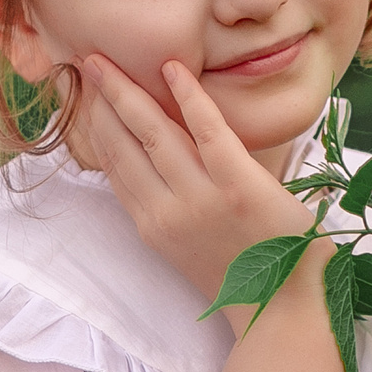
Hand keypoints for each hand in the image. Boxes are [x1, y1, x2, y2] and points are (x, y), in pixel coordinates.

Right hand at [74, 54, 318, 306]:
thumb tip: (159, 169)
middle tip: (88, 64)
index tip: (86, 98)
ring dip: (128, 92)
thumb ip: (168, 210)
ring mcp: (202, 198)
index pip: (115, 168)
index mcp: (154, 228)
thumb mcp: (188, 250)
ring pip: (153, 133)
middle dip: (103, 101)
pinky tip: (172, 69)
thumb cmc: (246, 278)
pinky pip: (207, 130)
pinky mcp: (239, 186)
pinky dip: (188, 96)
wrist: (285, 309)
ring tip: (110, 62)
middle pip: (124, 145)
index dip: (97, 129)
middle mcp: (168, 212)